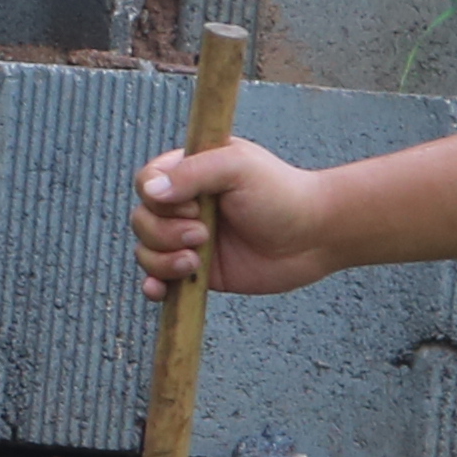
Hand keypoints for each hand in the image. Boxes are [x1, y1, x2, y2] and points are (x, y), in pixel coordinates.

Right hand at [130, 136, 340, 300]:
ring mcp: (189, 239)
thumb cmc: (282, 194)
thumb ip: (193, 172)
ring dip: (163, 260)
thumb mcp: (238, 167)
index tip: (192, 205)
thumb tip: (151, 191)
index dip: (158, 198)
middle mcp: (186, 205)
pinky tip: (162, 289)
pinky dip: (154, 285)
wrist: (314, 236)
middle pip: (142, 219)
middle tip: (203, 235)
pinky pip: (160, 279)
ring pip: (146, 250)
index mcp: (191, 171)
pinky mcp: (197, 271)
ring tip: (197, 262)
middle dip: (165, 233)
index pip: (148, 181)